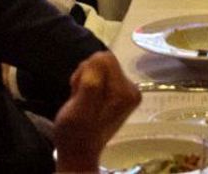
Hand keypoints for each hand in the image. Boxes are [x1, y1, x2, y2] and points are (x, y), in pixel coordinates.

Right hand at [52, 52, 140, 171]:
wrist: (79, 149)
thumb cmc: (76, 132)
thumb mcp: (79, 109)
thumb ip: (91, 83)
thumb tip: (98, 58)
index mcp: (126, 92)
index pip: (104, 59)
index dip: (86, 72)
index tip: (80, 91)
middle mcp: (131, 89)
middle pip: (103, 60)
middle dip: (86, 75)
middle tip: (80, 96)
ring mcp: (126, 90)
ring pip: (99, 65)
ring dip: (84, 79)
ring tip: (81, 99)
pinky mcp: (118, 91)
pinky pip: (99, 73)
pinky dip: (87, 82)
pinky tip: (85, 98)